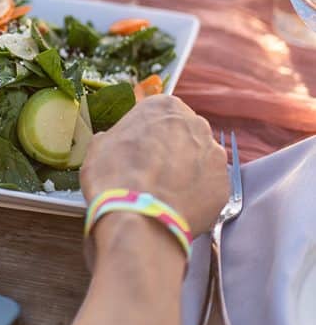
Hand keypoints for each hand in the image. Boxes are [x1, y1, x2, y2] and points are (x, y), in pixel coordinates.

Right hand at [81, 94, 227, 237]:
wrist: (139, 218)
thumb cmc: (114, 177)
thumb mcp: (100, 147)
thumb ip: (117, 137)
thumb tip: (118, 143)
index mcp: (165, 107)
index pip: (160, 115)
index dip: (149, 136)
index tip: (141, 152)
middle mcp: (196, 124)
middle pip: (185, 134)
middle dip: (173, 151)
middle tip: (154, 173)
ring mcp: (215, 154)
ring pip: (200, 160)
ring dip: (187, 172)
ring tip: (166, 194)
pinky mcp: (223, 184)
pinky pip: (209, 187)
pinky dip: (196, 195)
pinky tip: (178, 207)